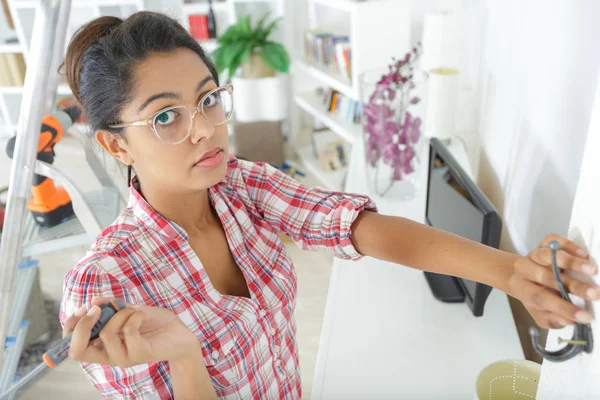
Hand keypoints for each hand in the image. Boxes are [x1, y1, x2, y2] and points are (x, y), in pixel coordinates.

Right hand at [63, 297, 198, 367]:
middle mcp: (109, 355)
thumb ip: (111, 307)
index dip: (71, 327)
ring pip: (105, 334)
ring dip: (119, 314)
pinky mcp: (139, 354)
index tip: (85, 308)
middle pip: (77, 350)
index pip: (73, 347)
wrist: (181, 333)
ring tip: (133, 312)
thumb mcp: (129, 311)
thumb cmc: (154, 323)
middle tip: (98, 309)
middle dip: (82, 325)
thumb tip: (93, 301)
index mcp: (103, 346)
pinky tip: (144, 316)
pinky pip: (129, 330)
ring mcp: (124, 357)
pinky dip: (135, 315)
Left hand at [508, 234, 598, 328]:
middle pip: (547, 276)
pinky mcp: (542, 244)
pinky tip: (584, 255)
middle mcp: (524, 269)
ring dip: (572, 263)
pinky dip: (568, 245)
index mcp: (522, 288)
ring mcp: (533, 255)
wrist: (517, 274)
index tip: (586, 317)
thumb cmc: (533, 295)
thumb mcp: (538, 312)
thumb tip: (568, 321)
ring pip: (548, 255)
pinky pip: (553, 240)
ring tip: (593, 270)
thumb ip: (551, 319)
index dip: (563, 308)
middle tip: (595, 293)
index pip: (541, 299)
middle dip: (574, 286)